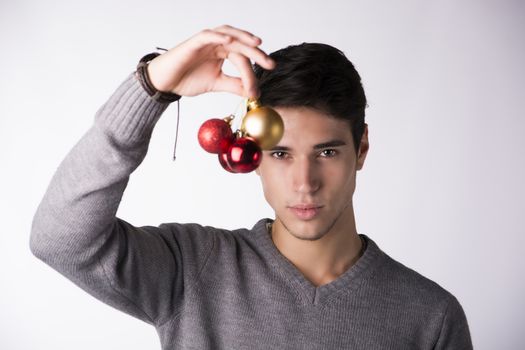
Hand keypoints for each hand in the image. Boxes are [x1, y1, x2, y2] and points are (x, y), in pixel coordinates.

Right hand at [146, 25, 275, 98]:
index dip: (254, 70)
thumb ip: (234, 85)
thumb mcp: (216, 83)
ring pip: (228, 34)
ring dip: (243, 37)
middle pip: (241, 44)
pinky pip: (208, 35)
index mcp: (222, 52)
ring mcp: (206, 41)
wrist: (165, 83)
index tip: (259, 89)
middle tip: (270, 64)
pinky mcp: (194, 42)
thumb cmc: (187, 79)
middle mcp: (216, 44)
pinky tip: (230, 40)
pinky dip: (219, 35)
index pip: (243, 57)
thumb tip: (253, 92)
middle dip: (257, 53)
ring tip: (257, 44)